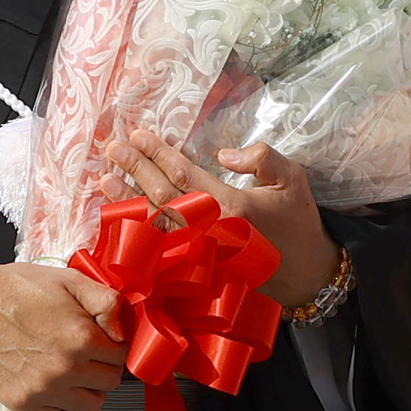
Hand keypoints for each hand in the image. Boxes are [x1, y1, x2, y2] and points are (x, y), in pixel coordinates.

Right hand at [0, 257, 125, 410]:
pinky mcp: (24, 405)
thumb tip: (124, 329)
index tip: (103, 340)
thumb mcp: (67, 279)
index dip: (115, 345)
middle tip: (89, 355)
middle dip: (104, 367)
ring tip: (77, 376)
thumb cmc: (13, 289)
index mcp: (80, 337)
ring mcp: (44, 390)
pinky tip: (65, 398)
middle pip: (110, 382)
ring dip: (91, 392)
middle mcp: (65, 368)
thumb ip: (105, 301)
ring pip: (93, 406)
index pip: (122, 355)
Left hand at [111, 129, 338, 312]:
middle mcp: (209, 231)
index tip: (138, 135)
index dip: (158, 154)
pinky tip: (121, 219)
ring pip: (155, 224)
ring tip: (104, 179)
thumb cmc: (298, 223)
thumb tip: (224, 153)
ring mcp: (200, 254)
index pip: (184, 175)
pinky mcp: (197, 270)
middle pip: (162, 195)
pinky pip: (160, 249)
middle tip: (112, 148)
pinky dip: (139, 234)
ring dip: (127, 200)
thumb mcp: (292, 179)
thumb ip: (262, 157)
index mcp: (231, 206)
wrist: (306, 275)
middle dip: (135, 169)